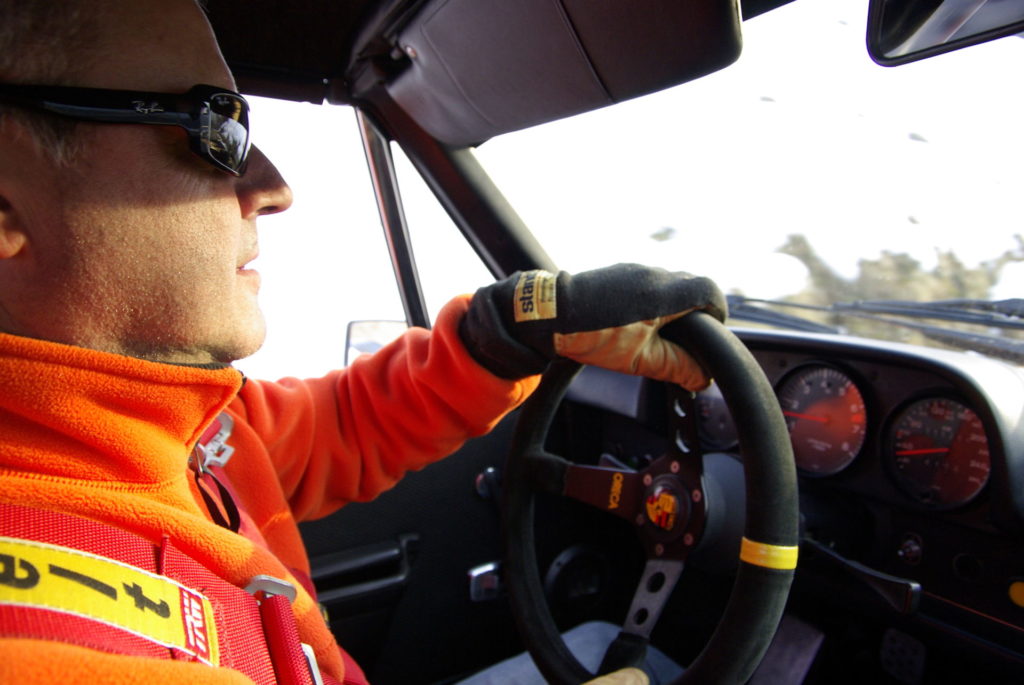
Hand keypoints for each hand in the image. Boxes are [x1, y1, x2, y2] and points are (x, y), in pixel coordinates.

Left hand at [459, 263, 726, 389]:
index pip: (710, 292)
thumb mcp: (638, 359)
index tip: (711, 337)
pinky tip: (638, 323)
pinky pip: (650, 283)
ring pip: (670, 285)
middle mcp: (653, 274)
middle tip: (687, 343)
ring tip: (659, 335)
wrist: (547, 313)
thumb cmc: (590, 335)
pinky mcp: (620, 272)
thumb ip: (675, 366)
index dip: (716, 315)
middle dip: (695, 314)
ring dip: (673, 307)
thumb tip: (703, 379)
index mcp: (663, 293)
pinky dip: (654, 301)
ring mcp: (635, 270)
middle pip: (692, 288)